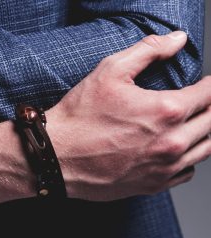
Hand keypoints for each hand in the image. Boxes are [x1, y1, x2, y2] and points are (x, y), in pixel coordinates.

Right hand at [0, 32, 210, 205]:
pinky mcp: (153, 185)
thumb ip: (148, 51)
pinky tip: (173, 148)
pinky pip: (188, 172)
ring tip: (191, 123)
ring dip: (204, 132)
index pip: (210, 94)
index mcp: (166, 111)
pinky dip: (188, 158)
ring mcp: (164, 167)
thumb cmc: (78, 117)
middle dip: (209, 107)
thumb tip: (177, 40)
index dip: (210, 85)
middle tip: (199, 101)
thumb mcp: (109, 71)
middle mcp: (172, 142)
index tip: (205, 83)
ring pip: (207, 149)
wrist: (55, 157)